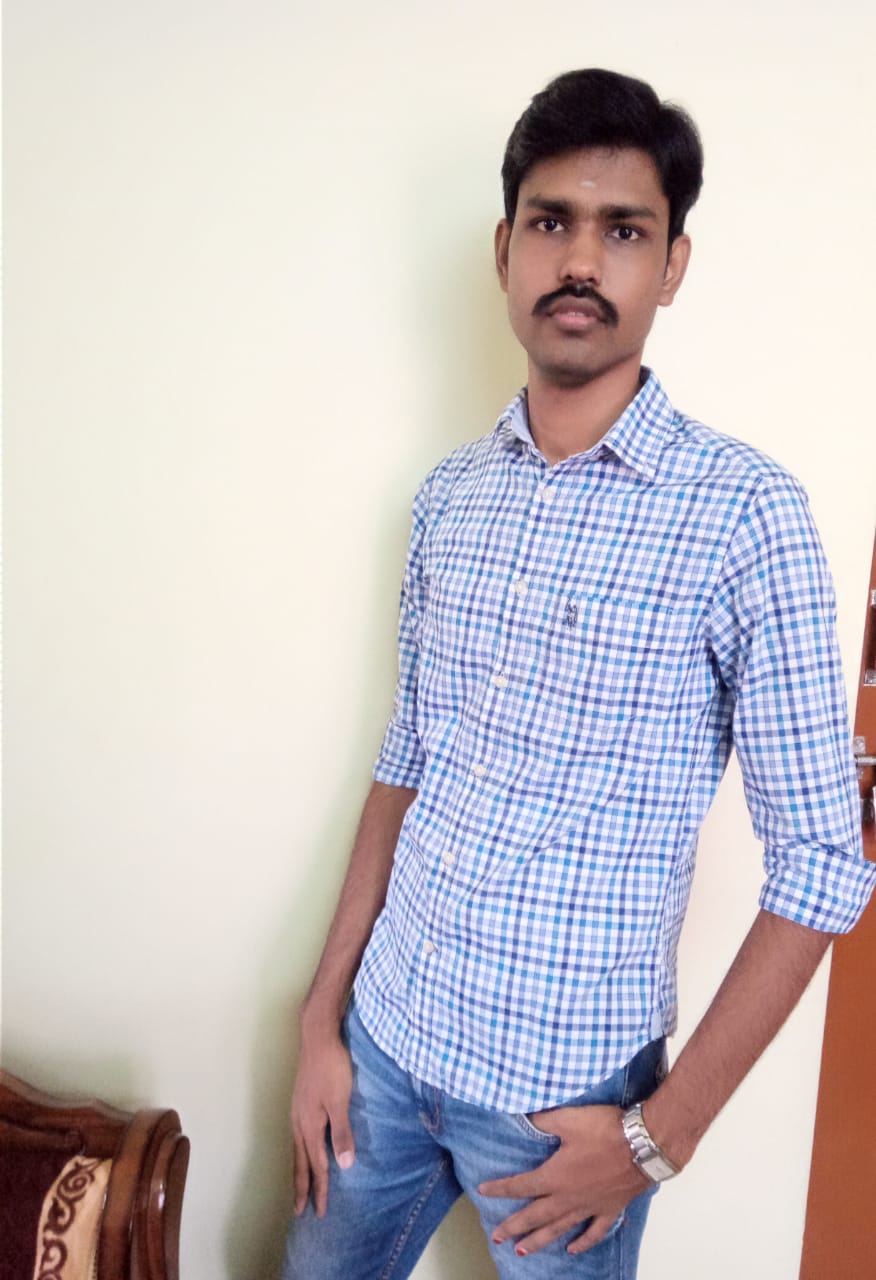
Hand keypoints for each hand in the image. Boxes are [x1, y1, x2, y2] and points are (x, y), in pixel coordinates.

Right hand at [290, 1024, 354, 1216]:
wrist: (318, 1036)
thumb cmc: (332, 1067)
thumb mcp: (340, 1101)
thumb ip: (342, 1133)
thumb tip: (343, 1166)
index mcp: (309, 1125)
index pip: (316, 1165)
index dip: (321, 1189)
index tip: (322, 1212)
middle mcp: (299, 1122)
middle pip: (300, 1162)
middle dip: (302, 1187)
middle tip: (300, 1212)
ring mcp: (297, 1111)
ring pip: (296, 1150)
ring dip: (298, 1171)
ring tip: (299, 1188)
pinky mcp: (300, 1102)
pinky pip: (297, 1137)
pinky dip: (299, 1152)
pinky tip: (303, 1149)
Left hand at [478, 1104, 649, 1256]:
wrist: (643, 1144)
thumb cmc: (605, 1130)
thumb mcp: (568, 1119)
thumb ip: (543, 1121)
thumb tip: (524, 1118)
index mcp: (554, 1176)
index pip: (520, 1185)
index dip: (500, 1188)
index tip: (483, 1191)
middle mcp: (567, 1198)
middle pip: (534, 1216)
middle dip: (513, 1227)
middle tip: (497, 1237)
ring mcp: (588, 1207)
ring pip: (558, 1229)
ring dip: (539, 1241)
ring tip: (522, 1251)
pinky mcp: (609, 1210)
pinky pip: (593, 1232)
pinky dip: (582, 1243)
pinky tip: (573, 1249)